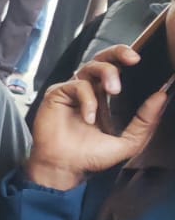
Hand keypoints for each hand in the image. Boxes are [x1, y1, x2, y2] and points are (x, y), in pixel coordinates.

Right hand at [25, 49, 167, 189]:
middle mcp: (89, 90)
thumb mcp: (129, 142)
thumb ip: (146, 121)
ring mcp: (72, 91)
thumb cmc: (91, 157)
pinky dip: (88, 99)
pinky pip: (77, 85)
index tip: (143, 61)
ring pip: (91, 65)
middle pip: (103, 57)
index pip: (118, 68)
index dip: (128, 58)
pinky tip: (89, 118)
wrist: (64, 168)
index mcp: (105, 97)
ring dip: (107, 73)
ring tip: (115, 91)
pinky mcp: (57, 94)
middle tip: (134, 59)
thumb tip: (162, 96)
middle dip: (120, 51)